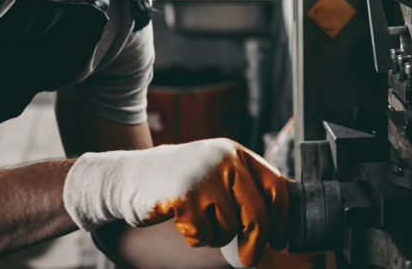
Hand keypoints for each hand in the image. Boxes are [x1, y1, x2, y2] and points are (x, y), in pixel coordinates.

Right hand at [63, 138, 287, 265]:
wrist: (129, 176)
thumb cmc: (180, 180)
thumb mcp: (216, 172)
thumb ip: (244, 187)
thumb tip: (278, 222)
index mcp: (237, 153)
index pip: (276, 187)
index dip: (283, 218)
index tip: (282, 239)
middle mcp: (225, 159)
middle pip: (257, 212)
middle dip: (257, 242)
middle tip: (251, 259)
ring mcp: (205, 176)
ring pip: (229, 226)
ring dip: (216, 235)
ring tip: (199, 221)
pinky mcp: (185, 196)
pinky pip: (205, 233)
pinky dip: (197, 237)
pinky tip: (183, 222)